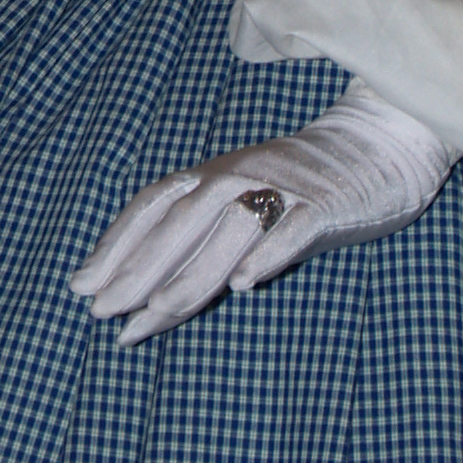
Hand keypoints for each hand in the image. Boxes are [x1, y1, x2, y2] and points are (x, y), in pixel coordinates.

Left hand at [68, 85, 450, 348]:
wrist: (381, 147)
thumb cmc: (304, 187)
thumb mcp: (247, 208)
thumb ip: (205, 244)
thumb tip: (148, 294)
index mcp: (214, 174)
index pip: (153, 206)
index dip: (116, 245)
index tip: (81, 286)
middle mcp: (240, 175)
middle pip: (180, 223)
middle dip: (138, 269)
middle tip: (102, 311)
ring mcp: (284, 188)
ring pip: (227, 231)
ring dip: (190, 275)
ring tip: (155, 316)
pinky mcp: (327, 205)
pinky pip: (294, 228)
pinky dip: (270, 253)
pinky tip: (246, 286)